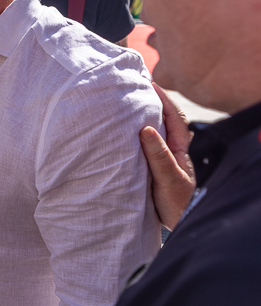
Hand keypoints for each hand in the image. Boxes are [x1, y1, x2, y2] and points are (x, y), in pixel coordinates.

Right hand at [140, 83, 194, 229]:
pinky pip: (145, 144)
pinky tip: (124, 132)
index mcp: (180, 147)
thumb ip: (159, 155)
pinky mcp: (154, 167)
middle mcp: (173, 149)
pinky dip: (136, 133)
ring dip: (143, 116)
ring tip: (126, 104)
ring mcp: (164, 157)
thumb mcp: (168, 179)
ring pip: (155, 131)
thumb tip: (146, 128)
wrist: (181, 224)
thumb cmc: (178, 204)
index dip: (162, 97)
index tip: (148, 82)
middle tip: (134, 87)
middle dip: (152, 101)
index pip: (173, 115)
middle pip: (164, 118)